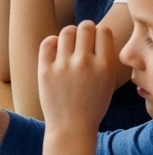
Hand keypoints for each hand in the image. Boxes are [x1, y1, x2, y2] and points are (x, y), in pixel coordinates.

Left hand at [38, 21, 115, 154]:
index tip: (95, 41)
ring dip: (69, 35)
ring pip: (67, 32)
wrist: (71, 127)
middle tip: (82, 40)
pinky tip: (55, 49)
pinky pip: (48, 42)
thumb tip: (96, 32)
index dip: (100, 33)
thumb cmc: (92, 105)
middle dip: (85, 30)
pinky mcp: (45, 70)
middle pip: (86, 27)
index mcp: (105, 66)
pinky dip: (52, 42)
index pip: (104, 31)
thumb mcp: (108, 82)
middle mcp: (85, 63)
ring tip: (68, 45)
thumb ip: (105, 57)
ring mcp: (64, 66)